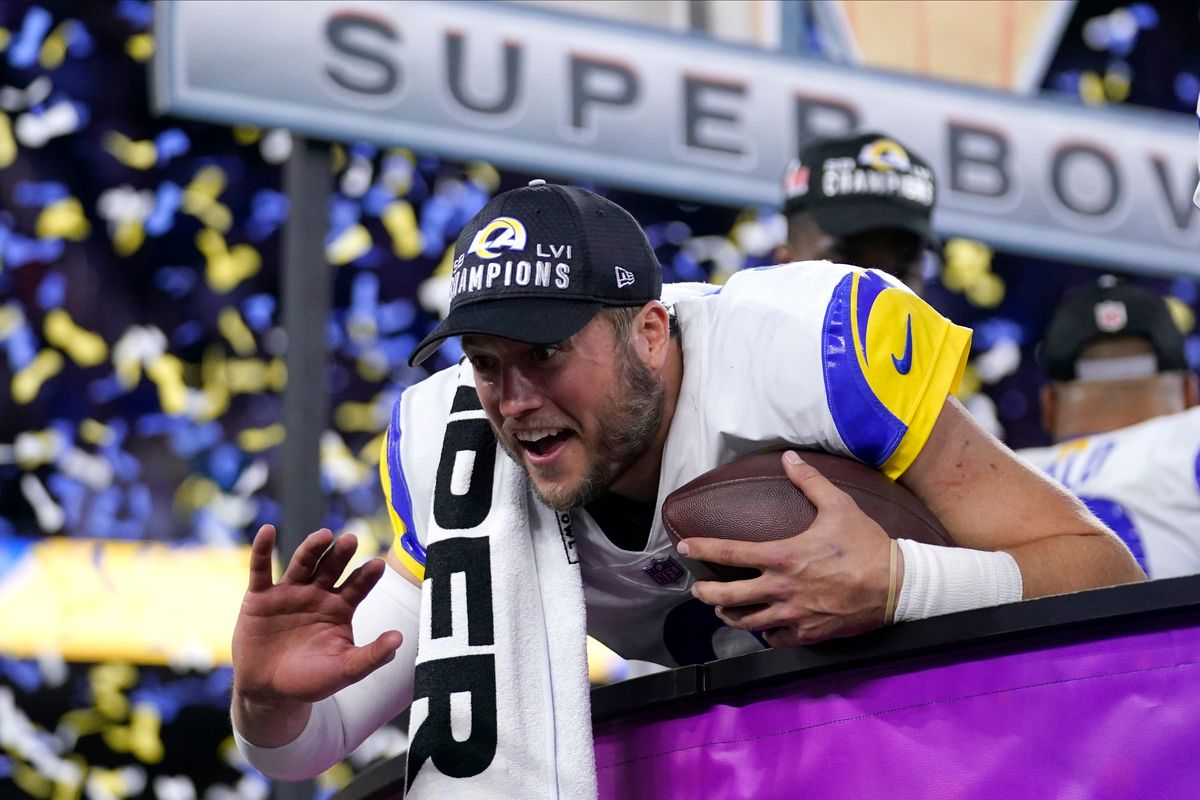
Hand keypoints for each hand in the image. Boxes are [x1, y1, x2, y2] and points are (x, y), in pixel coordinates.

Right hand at [232, 524, 402, 708]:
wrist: (268, 692)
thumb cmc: (310, 680)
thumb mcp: (345, 669)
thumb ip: (371, 656)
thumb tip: (400, 639)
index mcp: (341, 607)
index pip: (357, 586)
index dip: (367, 576)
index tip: (379, 565)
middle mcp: (318, 594)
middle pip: (331, 567)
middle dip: (341, 554)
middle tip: (351, 540)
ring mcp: (290, 592)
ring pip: (302, 563)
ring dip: (312, 548)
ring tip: (324, 536)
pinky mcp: (260, 596)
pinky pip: (261, 569)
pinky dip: (262, 549)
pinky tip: (267, 531)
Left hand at [682, 452, 894, 647]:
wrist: (897, 586)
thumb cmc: (866, 544)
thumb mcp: (838, 505)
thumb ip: (809, 481)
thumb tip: (788, 457)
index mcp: (782, 556)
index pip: (729, 554)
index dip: (701, 550)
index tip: (683, 549)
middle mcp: (781, 589)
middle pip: (726, 598)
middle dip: (705, 594)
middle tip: (697, 590)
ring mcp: (792, 615)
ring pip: (746, 623)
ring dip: (729, 616)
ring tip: (722, 610)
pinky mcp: (808, 634)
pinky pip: (774, 639)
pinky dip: (764, 634)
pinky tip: (762, 627)